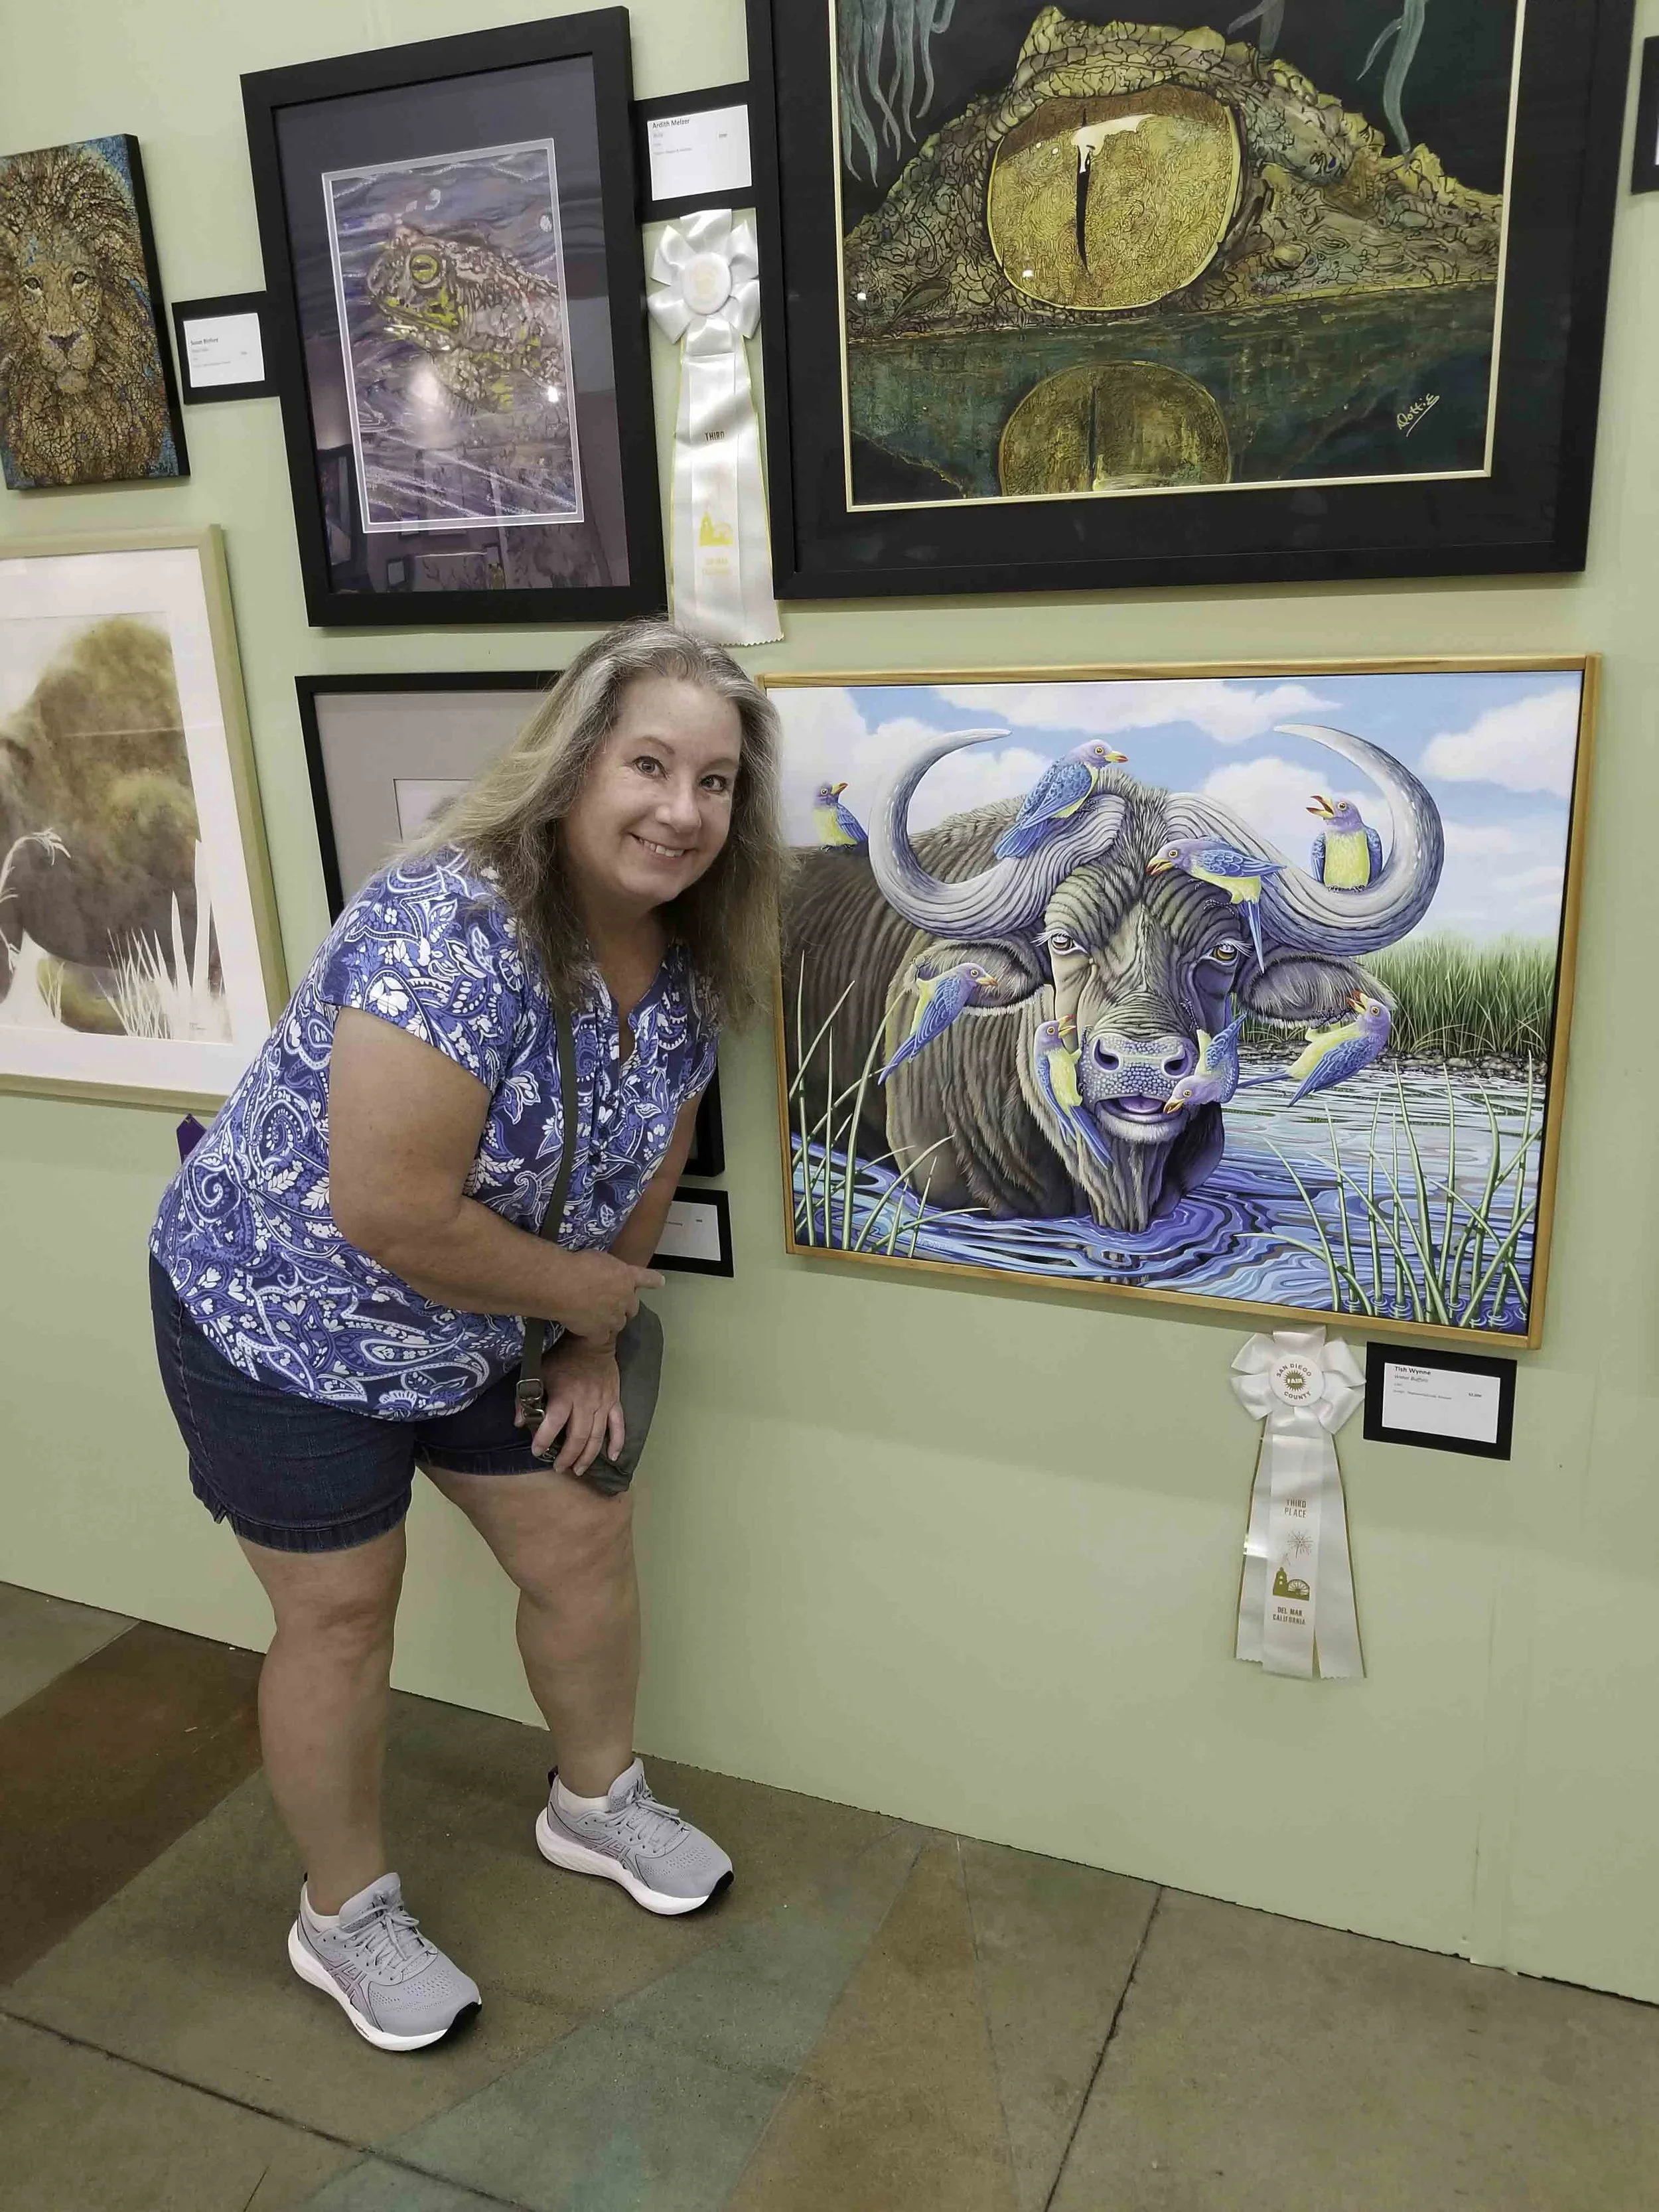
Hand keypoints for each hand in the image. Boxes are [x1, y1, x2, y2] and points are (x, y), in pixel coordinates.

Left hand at [519, 1339, 624, 1475]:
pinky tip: (611, 1457)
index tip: (537, 1451)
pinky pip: (618, 1426)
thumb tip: (517, 1422)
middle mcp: (585, 1402)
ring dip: (588, 1456)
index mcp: (565, 1394)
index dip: (544, 1440)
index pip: (554, 1423)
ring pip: (597, 1436)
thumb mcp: (539, 1372)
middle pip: (578, 1436)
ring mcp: (603, 1403)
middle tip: (560, 1468)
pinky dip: (617, 1443)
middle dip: (568, 1456)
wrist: (593, 1341)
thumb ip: (526, 1397)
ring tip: (578, 1470)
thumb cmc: (562, 1357)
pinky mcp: (614, 1402)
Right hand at [550, 1250, 663, 1342]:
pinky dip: (595, 1335)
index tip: (660, 1282)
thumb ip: (607, 1271)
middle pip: (632, 1309)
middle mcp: (625, 1298)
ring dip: (610, 1322)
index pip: (646, 1278)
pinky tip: (585, 1331)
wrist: (563, 1283)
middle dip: (624, 1308)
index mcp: (626, 1276)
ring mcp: (614, 1317)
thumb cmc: (577, 1265)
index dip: (653, 1281)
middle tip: (608, 1304)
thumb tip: (603, 1277)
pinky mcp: (600, 1332)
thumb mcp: (599, 1259)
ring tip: (593, 1317)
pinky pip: (601, 1337)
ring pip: (618, 1325)